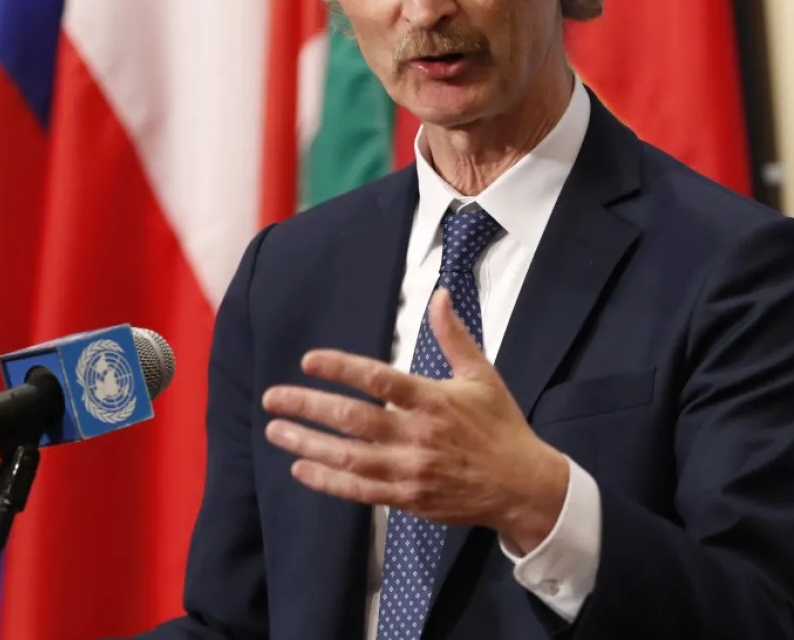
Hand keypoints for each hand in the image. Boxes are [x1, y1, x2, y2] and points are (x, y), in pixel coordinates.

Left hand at [262, 288, 570, 553]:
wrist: (520, 485)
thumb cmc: (500, 426)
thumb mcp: (483, 375)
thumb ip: (454, 336)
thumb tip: (440, 295)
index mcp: (434, 400)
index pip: (378, 379)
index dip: (341, 368)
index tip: (309, 360)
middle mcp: (417, 435)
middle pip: (352, 419)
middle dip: (307, 406)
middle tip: (273, 397)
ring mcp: (410, 469)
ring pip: (347, 457)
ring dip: (307, 443)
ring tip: (275, 430)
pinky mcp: (407, 497)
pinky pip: (358, 490)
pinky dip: (327, 480)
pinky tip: (300, 468)